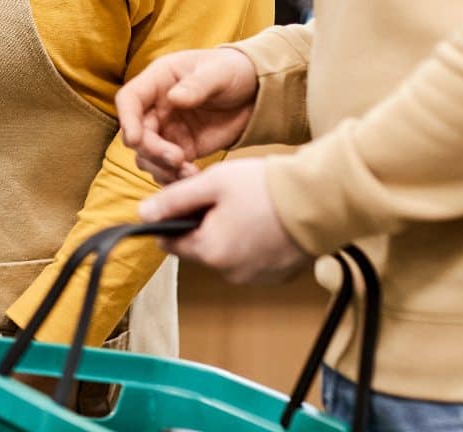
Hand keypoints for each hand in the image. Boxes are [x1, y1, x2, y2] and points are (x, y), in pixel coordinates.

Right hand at [116, 47, 258, 184]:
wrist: (254, 91)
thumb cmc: (232, 71)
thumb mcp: (220, 73)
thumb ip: (198, 85)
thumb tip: (174, 99)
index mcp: (158, 80)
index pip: (129, 99)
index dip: (127, 120)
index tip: (136, 140)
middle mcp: (156, 107)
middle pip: (137, 134)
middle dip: (152, 151)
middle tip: (178, 160)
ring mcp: (167, 131)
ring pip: (147, 156)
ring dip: (162, 169)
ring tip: (190, 173)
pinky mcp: (182, 149)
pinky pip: (167, 168)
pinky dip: (175, 178)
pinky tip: (194, 178)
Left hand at [138, 159, 308, 283]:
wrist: (320, 200)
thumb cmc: (264, 188)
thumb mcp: (212, 183)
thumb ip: (173, 200)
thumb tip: (142, 214)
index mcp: (209, 251)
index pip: (171, 243)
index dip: (173, 221)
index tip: (186, 202)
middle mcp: (229, 273)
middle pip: (199, 249)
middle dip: (204, 225)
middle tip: (224, 199)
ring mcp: (255, 279)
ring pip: (225, 255)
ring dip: (228, 235)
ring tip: (249, 208)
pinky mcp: (277, 278)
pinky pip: (251, 261)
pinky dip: (252, 246)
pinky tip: (265, 223)